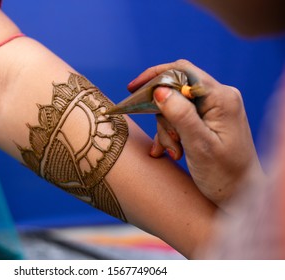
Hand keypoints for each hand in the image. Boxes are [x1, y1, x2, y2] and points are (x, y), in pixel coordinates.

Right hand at [128, 59, 263, 209]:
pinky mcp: (208, 121)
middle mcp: (219, 98)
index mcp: (221, 98)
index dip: (155, 76)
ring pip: (174, 108)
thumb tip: (159, 90)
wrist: (240, 194)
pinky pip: (180, 119)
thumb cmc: (224, 174)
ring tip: (175, 152)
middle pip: (175, 91)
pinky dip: (170, 135)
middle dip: (164, 116)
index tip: (132, 89)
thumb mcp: (199, 145)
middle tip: (169, 142)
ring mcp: (214, 109)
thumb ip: (180, 115)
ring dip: (167, 131)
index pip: (182, 72)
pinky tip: (169, 152)